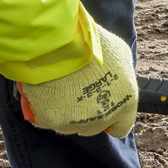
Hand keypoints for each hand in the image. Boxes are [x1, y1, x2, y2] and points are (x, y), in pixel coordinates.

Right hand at [17, 23, 137, 136]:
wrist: (59, 40)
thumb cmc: (90, 43)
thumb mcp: (118, 54)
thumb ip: (119, 73)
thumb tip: (111, 79)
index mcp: (125, 103)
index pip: (121, 127)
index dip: (111, 119)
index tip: (99, 107)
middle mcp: (104, 116)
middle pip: (93, 126)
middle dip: (85, 113)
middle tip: (74, 92)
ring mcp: (78, 121)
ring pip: (70, 125)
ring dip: (65, 112)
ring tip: (57, 87)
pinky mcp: (51, 119)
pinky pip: (47, 119)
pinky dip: (44, 109)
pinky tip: (42, 91)